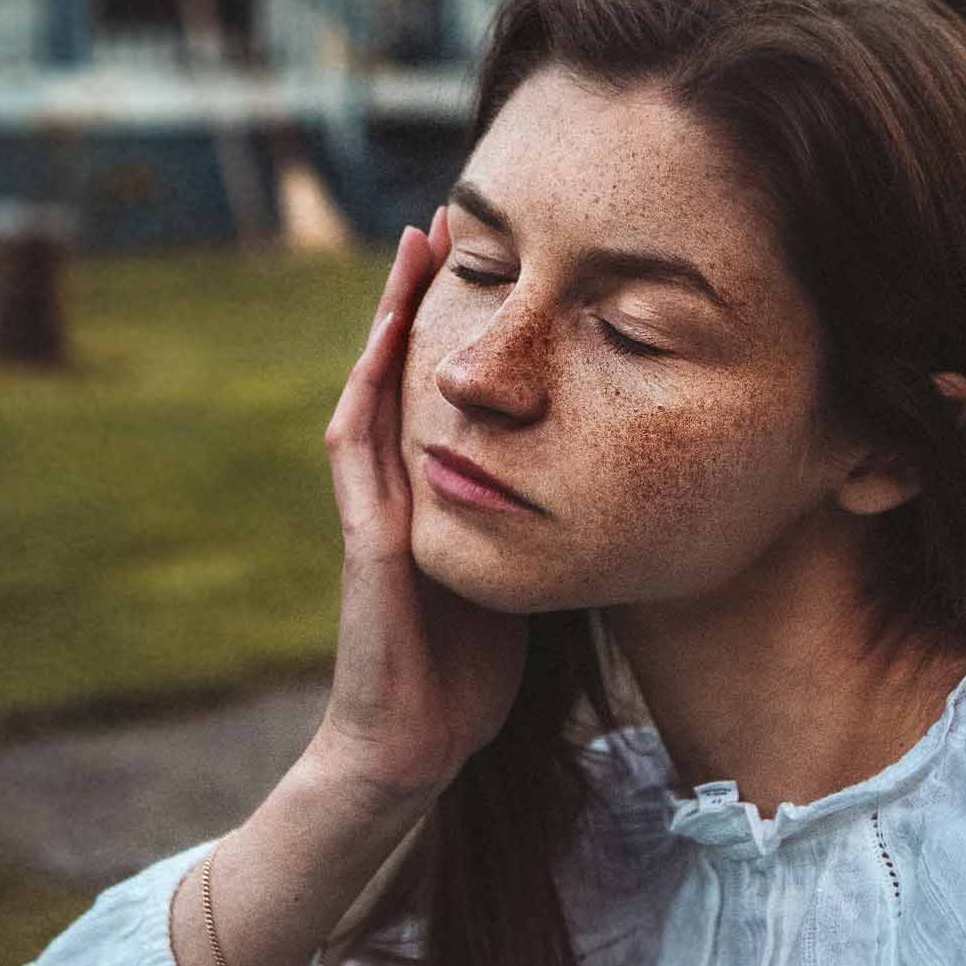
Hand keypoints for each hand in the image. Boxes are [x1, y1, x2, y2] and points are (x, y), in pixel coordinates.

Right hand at [311, 205, 530, 805]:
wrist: (416, 746)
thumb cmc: (470, 672)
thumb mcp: (522, 570)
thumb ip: (539, 518)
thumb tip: (605, 473)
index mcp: (434, 491)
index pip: (441, 388)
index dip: (455, 323)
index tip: (486, 256)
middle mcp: (397, 489)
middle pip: (400, 368)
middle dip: (417, 296)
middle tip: (441, 218)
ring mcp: (374, 512)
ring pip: (371, 392)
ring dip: (385, 322)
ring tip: (411, 253)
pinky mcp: (367, 543)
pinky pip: (359, 455)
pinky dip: (366, 396)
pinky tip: (379, 348)